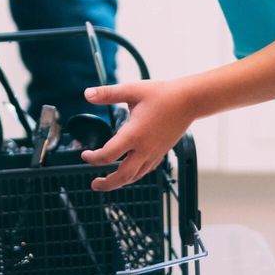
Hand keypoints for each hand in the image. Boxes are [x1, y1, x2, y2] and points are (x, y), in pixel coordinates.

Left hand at [79, 77, 198, 191]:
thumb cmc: (161, 94)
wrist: (189, 100)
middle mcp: (144, 148)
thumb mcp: (132, 90)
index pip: (108, 155)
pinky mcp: (162, 152)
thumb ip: (108, 93)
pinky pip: (146, 170)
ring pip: (136, 176)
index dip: (93, 158)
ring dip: (120, 182)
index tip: (85, 155)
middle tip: (94, 184)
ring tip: (109, 182)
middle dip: (107, 183)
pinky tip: (130, 171)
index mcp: (134, 134)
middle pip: (123, 176)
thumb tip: (87, 94)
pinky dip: (135, 174)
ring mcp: (155, 152)